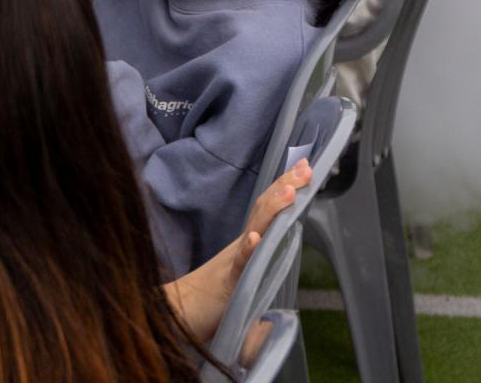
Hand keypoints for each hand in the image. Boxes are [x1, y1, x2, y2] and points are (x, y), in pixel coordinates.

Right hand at [169, 157, 311, 342]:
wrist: (176, 315)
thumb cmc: (211, 303)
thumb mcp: (245, 284)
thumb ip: (260, 274)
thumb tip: (281, 276)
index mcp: (247, 246)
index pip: (267, 211)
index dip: (284, 187)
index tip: (303, 166)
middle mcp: (241, 248)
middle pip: (262, 211)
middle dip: (284, 187)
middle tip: (304, 167)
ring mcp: (233, 263)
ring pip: (254, 230)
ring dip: (272, 210)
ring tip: (290, 192)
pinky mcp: (228, 285)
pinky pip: (239, 265)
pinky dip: (246, 250)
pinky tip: (255, 238)